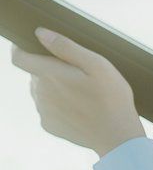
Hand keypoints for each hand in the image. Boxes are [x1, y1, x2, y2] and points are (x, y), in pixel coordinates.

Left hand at [10, 27, 145, 156]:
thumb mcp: (96, 64)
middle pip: (34, 74)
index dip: (20, 49)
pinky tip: (78, 108)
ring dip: (53, 88)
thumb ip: (66, 47)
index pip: (18, 58)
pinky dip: (58, 106)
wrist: (117, 135)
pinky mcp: (49, 126)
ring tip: (80, 93)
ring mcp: (43, 111)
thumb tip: (40, 33)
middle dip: (49, 70)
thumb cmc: (111, 97)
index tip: (30, 47)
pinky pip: (47, 109)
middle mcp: (40, 93)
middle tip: (76, 74)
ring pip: (40, 91)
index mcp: (49, 74)